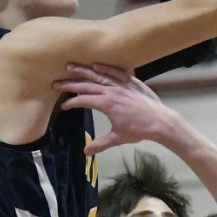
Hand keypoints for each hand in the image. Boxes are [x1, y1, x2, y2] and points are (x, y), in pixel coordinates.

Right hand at [57, 64, 175, 152]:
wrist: (160, 121)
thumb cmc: (139, 130)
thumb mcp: (118, 138)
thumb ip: (101, 144)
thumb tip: (86, 152)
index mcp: (106, 104)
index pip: (83, 100)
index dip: (72, 103)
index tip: (64, 106)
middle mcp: (111, 91)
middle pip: (86, 85)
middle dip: (69, 84)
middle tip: (56, 83)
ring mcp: (121, 84)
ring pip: (99, 75)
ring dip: (83, 70)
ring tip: (70, 66)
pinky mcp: (131, 82)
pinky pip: (116, 71)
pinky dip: (105, 67)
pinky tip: (96, 65)